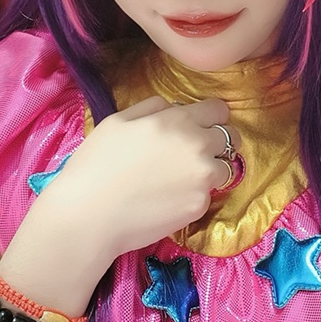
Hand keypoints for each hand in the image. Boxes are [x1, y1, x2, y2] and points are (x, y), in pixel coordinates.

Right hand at [46, 96, 240, 260]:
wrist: (89, 214)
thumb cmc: (96, 164)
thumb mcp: (118, 121)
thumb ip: (152, 108)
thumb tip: (173, 107)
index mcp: (178, 121)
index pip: (219, 110)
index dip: (212, 116)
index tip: (203, 125)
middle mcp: (198, 146)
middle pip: (232, 137)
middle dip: (218, 142)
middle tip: (195, 153)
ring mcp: (203, 178)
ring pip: (224, 168)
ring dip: (210, 169)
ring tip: (180, 179)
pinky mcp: (200, 206)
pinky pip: (208, 195)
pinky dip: (195, 195)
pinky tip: (169, 199)